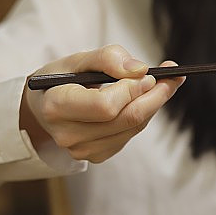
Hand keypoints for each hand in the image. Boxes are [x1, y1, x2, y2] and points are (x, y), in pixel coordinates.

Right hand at [20, 45, 183, 162]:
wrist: (43, 107)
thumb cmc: (61, 79)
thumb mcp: (77, 59)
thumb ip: (107, 58)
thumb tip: (139, 70)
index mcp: (57, 106)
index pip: (106, 106)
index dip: (132, 89)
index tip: (147, 73)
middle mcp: (68, 134)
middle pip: (126, 119)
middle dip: (155, 96)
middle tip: (171, 77)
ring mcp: (82, 150)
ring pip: (133, 127)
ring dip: (153, 104)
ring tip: (161, 85)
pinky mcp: (96, 156)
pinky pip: (130, 134)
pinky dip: (142, 116)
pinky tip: (142, 101)